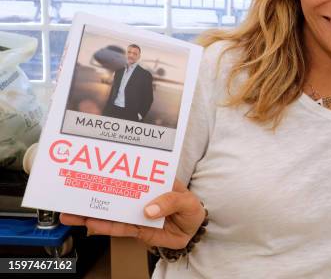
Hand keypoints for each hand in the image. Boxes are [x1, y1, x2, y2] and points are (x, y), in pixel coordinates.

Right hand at [60, 179, 205, 248]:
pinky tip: (89, 225)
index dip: (115, 166)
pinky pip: (118, 228)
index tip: (95, 163)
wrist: (193, 233)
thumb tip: (148, 210)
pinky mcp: (135, 229)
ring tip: (70, 212)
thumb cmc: (191, 210)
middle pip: (114, 191)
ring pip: (110, 211)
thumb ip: (171, 202)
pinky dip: (104, 227)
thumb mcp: (188, 201)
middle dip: (93, 190)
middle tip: (71, 190)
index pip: (132, 171)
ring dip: (91, 212)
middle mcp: (140, 194)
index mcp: (152, 180)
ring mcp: (135, 211)